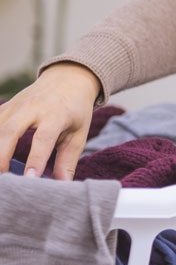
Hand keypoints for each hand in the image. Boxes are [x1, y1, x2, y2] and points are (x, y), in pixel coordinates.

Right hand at [0, 63, 100, 179]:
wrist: (68, 79)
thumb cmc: (76, 111)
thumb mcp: (79, 133)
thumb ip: (68, 160)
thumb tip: (62, 185)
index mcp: (56, 114)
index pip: (43, 138)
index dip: (35, 159)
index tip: (29, 179)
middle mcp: (33, 107)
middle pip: (9, 131)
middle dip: (2, 156)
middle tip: (4, 179)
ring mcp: (16, 105)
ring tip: (0, 172)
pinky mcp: (5, 107)